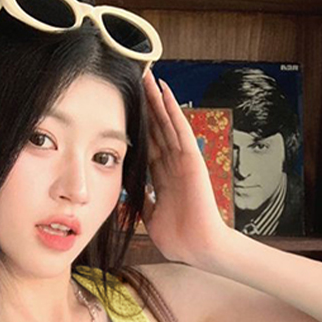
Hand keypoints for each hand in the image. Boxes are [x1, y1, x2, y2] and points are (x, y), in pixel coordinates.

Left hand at [141, 68, 228, 265]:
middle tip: (133, 79)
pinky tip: (164, 90)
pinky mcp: (192, 159)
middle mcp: (172, 164)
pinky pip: (180, 129)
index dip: (135, 126)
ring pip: (166, 122)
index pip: (146, 145)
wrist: (199, 248)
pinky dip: (172, 109)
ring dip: (156, 98)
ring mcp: (182, 160)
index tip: (122, 108)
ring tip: (146, 73)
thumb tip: (127, 193)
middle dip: (145, 104)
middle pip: (155, 127)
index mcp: (161, 178)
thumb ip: (140, 202)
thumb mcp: (150, 217)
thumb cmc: (179, 239)